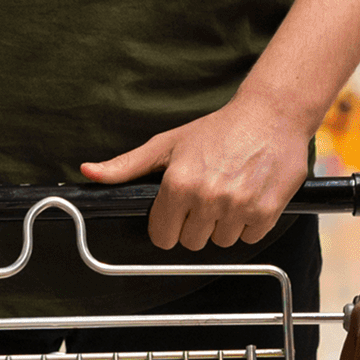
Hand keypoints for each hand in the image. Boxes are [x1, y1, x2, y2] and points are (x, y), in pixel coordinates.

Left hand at [80, 94, 310, 249]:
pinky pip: (250, 238)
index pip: (162, 236)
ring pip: (221, 243)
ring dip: (223, 224)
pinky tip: (248, 196)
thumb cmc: (218, 129)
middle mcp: (208, 197)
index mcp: (179, 183)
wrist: (270, 116)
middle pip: (191, 242)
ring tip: (228, 193)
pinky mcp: (267, 212)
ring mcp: (239, 207)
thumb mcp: (167, 144)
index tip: (176, 212)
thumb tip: (90, 173)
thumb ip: (127, 165)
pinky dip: (249, 224)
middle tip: (205, 197)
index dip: (167, 225)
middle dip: (195, 224)